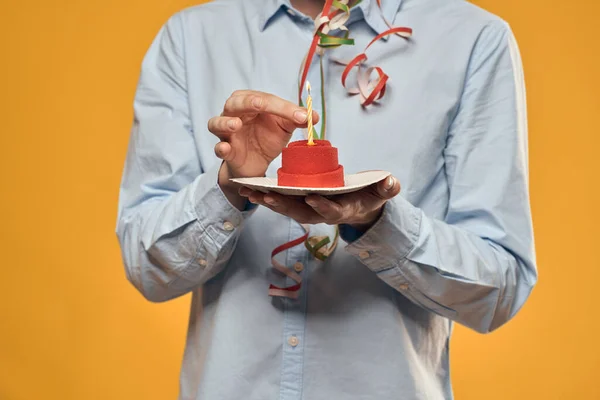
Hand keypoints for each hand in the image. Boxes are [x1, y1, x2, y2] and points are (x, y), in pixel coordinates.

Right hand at [209, 90, 317, 208]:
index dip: (284, 107)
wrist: (257, 164)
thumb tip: (313, 116)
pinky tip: (225, 149)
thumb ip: (297, 119)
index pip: (266, 100)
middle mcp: (235, 113)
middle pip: (236, 103)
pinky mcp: (226, 150)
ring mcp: (227, 132)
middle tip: (259, 105)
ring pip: (217, 122)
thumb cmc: (266, 137)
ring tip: (236, 125)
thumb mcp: (284, 127)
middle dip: (248, 102)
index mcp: (251, 103)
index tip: (303, 117)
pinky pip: (218, 148)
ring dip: (225, 122)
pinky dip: (220, 148)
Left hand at [239, 176, 400, 230]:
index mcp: (342, 210)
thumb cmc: (369, 196)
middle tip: (267, 197)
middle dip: (284, 206)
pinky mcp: (300, 204)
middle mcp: (322, 213)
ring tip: (251, 193)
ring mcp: (310, 210)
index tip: (312, 197)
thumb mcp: (381, 192)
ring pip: (287, 208)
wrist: (359, 206)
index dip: (323, 205)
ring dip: (269, 202)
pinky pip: (281, 202)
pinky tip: (249, 190)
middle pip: (301, 212)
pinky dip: (265, 197)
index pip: (331, 210)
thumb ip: (386, 188)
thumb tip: (392, 182)